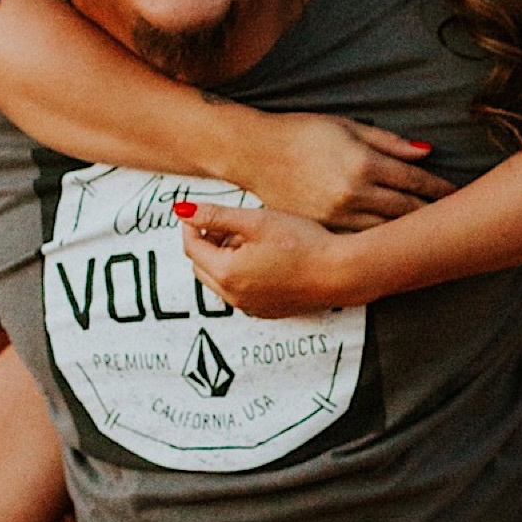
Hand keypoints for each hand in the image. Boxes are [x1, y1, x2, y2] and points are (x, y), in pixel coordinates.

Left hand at [175, 200, 354, 317]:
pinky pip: (239, 291)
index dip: (192, 226)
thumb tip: (181, 211)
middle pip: (201, 266)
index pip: (191, 248)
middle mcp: (233, 297)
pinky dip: (239, 273)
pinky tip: (264, 256)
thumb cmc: (303, 242)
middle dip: (206, 243)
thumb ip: (216, 216)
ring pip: (219, 280)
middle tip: (227, 223)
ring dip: (223, 258)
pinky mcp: (265, 311)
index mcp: (226, 273)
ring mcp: (249, 308)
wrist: (341, 273)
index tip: (200, 210)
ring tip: (250, 237)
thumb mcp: (257, 221)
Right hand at [241, 112, 451, 229]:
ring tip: (432, 231)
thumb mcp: (347, 126)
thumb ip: (388, 142)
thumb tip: (425, 152)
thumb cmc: (301, 133)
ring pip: (388, 230)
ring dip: (412, 230)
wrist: (254, 153)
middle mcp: (353, 193)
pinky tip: (396, 240)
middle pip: (407, 209)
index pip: (415, 180)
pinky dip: (382, 240)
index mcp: (363, 163)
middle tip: (456, 216)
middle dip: (433, 212)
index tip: (457, 193)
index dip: (439, 188)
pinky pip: (362, 239)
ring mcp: (338, 216)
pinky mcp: (324, 229)